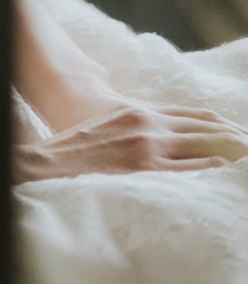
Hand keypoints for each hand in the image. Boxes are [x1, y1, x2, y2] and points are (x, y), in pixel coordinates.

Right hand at [15, 95, 247, 180]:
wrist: (55, 159)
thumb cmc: (85, 144)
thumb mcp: (116, 122)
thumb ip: (144, 123)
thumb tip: (172, 133)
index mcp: (143, 111)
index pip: (195, 115)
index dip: (224, 124)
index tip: (243, 134)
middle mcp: (149, 125)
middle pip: (205, 128)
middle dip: (235, 138)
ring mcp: (147, 148)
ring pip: (202, 146)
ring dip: (230, 153)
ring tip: (247, 158)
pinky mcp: (143, 170)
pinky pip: (186, 170)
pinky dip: (210, 169)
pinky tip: (226, 172)